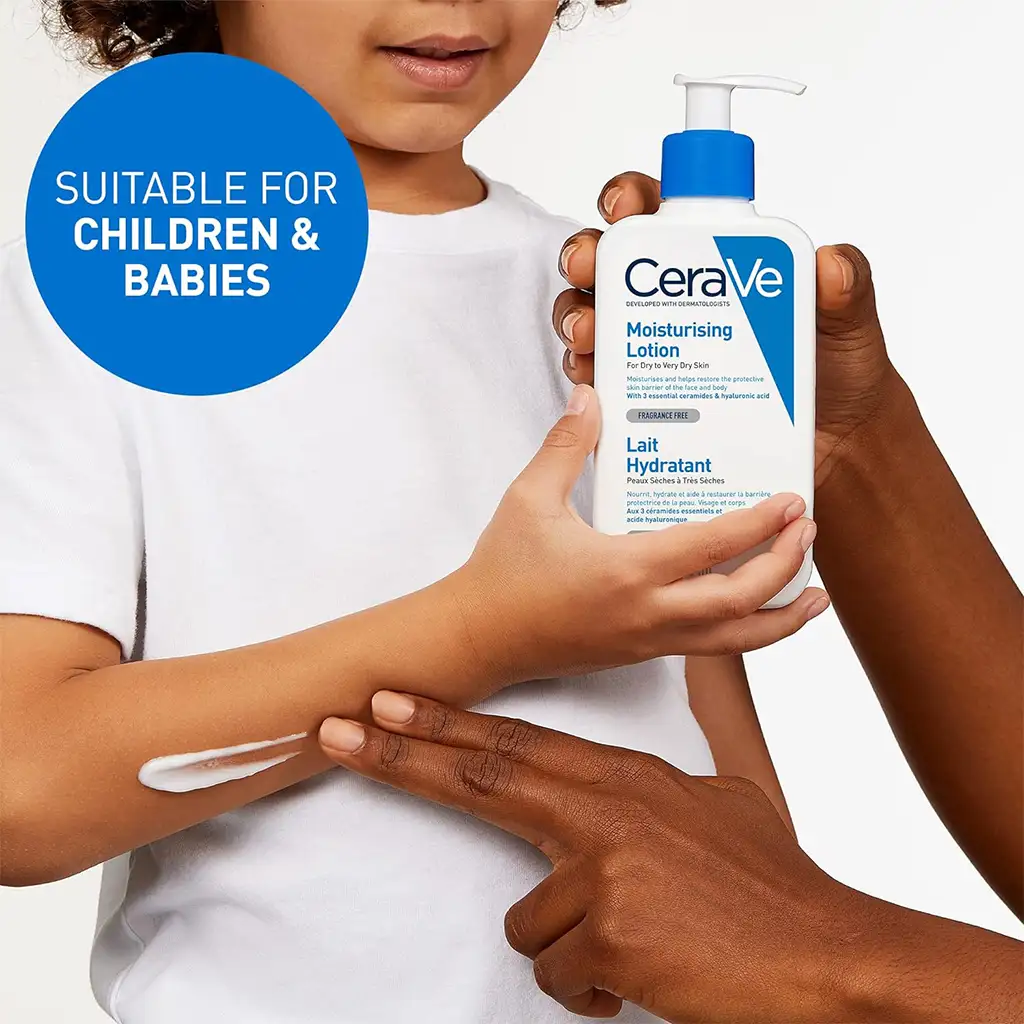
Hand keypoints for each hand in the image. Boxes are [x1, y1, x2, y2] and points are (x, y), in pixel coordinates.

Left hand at [318, 696, 872, 1022]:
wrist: (825, 953)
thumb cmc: (769, 879)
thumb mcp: (732, 788)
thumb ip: (707, 727)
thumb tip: (709, 671)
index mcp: (625, 780)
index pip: (514, 743)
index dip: (444, 723)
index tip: (388, 701)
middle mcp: (606, 812)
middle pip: (483, 776)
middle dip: (399, 753)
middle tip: (336, 731)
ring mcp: (604, 872)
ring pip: (529, 918)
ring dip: (567, 943)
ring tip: (635, 944)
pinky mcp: (610, 935)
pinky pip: (560, 973)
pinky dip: (590, 987)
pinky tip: (640, 977)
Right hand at [451, 385, 826, 691]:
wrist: (479, 637)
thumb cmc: (502, 571)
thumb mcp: (529, 499)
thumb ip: (566, 446)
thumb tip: (590, 396)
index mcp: (626, 570)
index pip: (713, 546)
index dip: (761, 523)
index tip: (792, 500)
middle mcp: (648, 613)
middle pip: (741, 600)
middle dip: (786, 566)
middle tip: (809, 530)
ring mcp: (648, 641)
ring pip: (735, 640)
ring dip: (782, 619)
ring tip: (816, 599)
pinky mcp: (641, 654)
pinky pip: (710, 647)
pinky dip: (746, 630)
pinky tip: (756, 610)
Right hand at [555, 173, 897, 488]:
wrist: (835, 446)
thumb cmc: (838, 373)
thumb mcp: (850, 322)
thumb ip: (848, 287)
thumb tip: (830, 265)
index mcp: (717, 264)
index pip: (661, 213)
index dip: (630, 198)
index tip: (624, 207)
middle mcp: (676, 301)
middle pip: (611, 264)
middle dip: (586, 259)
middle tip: (588, 271)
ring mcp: (657, 350)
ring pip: (595, 319)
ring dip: (579, 319)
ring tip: (589, 337)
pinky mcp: (645, 401)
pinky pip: (602, 384)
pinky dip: (588, 379)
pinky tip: (593, 382)